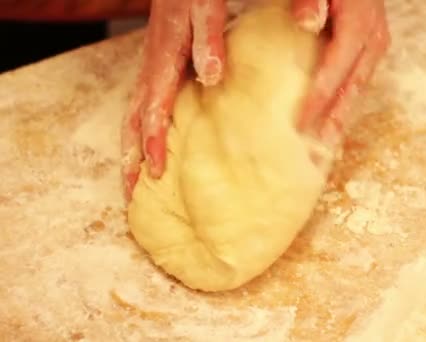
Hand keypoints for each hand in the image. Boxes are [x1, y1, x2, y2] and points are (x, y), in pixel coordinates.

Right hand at [121, 0, 226, 199]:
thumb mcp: (205, 8)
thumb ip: (209, 39)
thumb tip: (211, 75)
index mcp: (162, 59)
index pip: (153, 108)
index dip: (153, 141)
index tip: (155, 173)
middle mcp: (150, 69)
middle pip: (132, 120)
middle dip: (130, 158)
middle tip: (131, 195)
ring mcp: (150, 71)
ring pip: (133, 117)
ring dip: (130, 151)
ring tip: (132, 183)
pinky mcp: (157, 70)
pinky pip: (142, 108)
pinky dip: (139, 134)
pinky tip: (149, 150)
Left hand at [292, 0, 389, 146]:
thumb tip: (309, 23)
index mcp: (360, 21)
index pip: (338, 65)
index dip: (320, 96)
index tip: (301, 123)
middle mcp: (373, 35)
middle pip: (354, 86)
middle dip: (335, 119)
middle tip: (317, 150)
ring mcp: (375, 42)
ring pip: (358, 88)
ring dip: (341, 116)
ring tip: (324, 145)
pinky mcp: (370, 47)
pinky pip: (358, 81)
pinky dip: (344, 103)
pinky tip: (330, 120)